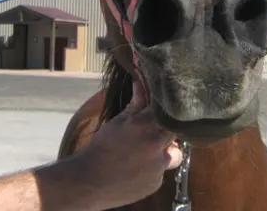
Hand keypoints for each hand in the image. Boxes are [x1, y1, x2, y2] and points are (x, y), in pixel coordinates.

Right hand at [77, 80, 183, 209]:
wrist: (89, 181)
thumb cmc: (102, 146)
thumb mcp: (118, 121)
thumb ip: (136, 104)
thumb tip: (141, 83)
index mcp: (146, 125)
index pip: (168, 110)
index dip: (167, 110)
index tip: (164, 109)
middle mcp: (157, 145)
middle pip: (177, 132)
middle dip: (168, 129)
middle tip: (156, 130)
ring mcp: (159, 167)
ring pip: (173, 154)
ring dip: (165, 151)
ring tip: (147, 151)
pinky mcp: (156, 184)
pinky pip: (161, 172)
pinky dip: (154, 169)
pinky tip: (138, 168)